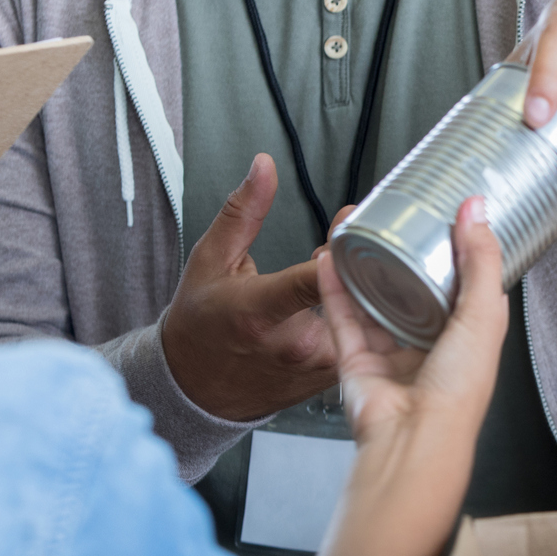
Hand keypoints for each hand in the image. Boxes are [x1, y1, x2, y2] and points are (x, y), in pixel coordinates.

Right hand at [160, 154, 339, 421]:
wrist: (193, 390)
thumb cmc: (200, 323)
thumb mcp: (210, 259)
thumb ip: (244, 211)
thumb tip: (264, 165)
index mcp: (257, 312)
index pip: (306, 284)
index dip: (335, 255)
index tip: (349, 223)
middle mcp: (291, 346)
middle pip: (348, 296)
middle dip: (358, 261)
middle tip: (351, 237)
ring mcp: (314, 367)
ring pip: (363, 319)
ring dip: (363, 288)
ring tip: (345, 269)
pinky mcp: (329, 379)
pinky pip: (363, 341)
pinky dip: (364, 315)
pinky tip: (352, 297)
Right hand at [315, 197, 508, 555]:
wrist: (414, 440)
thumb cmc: (457, 394)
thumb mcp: (483, 314)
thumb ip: (480, 261)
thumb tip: (477, 211)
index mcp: (468, 334)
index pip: (463, 281)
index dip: (457, 247)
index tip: (446, 212)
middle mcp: (430, 342)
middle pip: (412, 287)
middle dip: (401, 253)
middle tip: (394, 217)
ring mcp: (391, 352)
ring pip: (373, 299)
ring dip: (364, 265)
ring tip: (359, 229)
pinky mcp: (356, 361)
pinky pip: (342, 317)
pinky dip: (334, 288)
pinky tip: (332, 259)